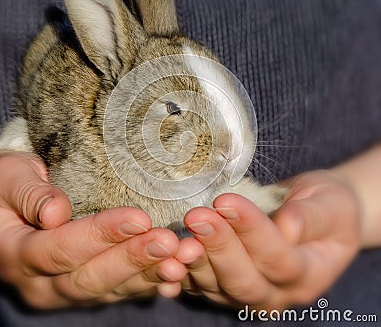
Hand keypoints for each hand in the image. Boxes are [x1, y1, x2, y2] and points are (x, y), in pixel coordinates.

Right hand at [0, 150, 185, 307]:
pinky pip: (117, 292)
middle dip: (132, 259)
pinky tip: (174, 279)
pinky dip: (147, 286)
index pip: (61, 249)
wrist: (3, 203)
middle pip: (90, 277)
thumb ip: (28, 194)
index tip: (139, 217)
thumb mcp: (7, 177)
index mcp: (14, 253)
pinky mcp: (83, 287)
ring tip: (181, 261)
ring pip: (108, 290)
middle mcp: (38, 283)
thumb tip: (55, 213)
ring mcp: (62, 290)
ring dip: (147, 276)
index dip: (101, 234)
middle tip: (169, 243)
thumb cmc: (4, 184)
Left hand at [176, 170, 360, 309]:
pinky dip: (181, 279)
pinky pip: (201, 288)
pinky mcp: (226, 286)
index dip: (251, 231)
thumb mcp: (330, 203)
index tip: (226, 201)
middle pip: (244, 280)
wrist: (314, 218)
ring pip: (218, 288)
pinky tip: (165, 266)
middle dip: (219, 248)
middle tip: (197, 217)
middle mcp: (278, 292)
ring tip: (178, 237)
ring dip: (195, 263)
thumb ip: (311, 216)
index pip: (278, 256)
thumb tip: (287, 225)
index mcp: (309, 272)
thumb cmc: (326, 206)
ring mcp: (250, 294)